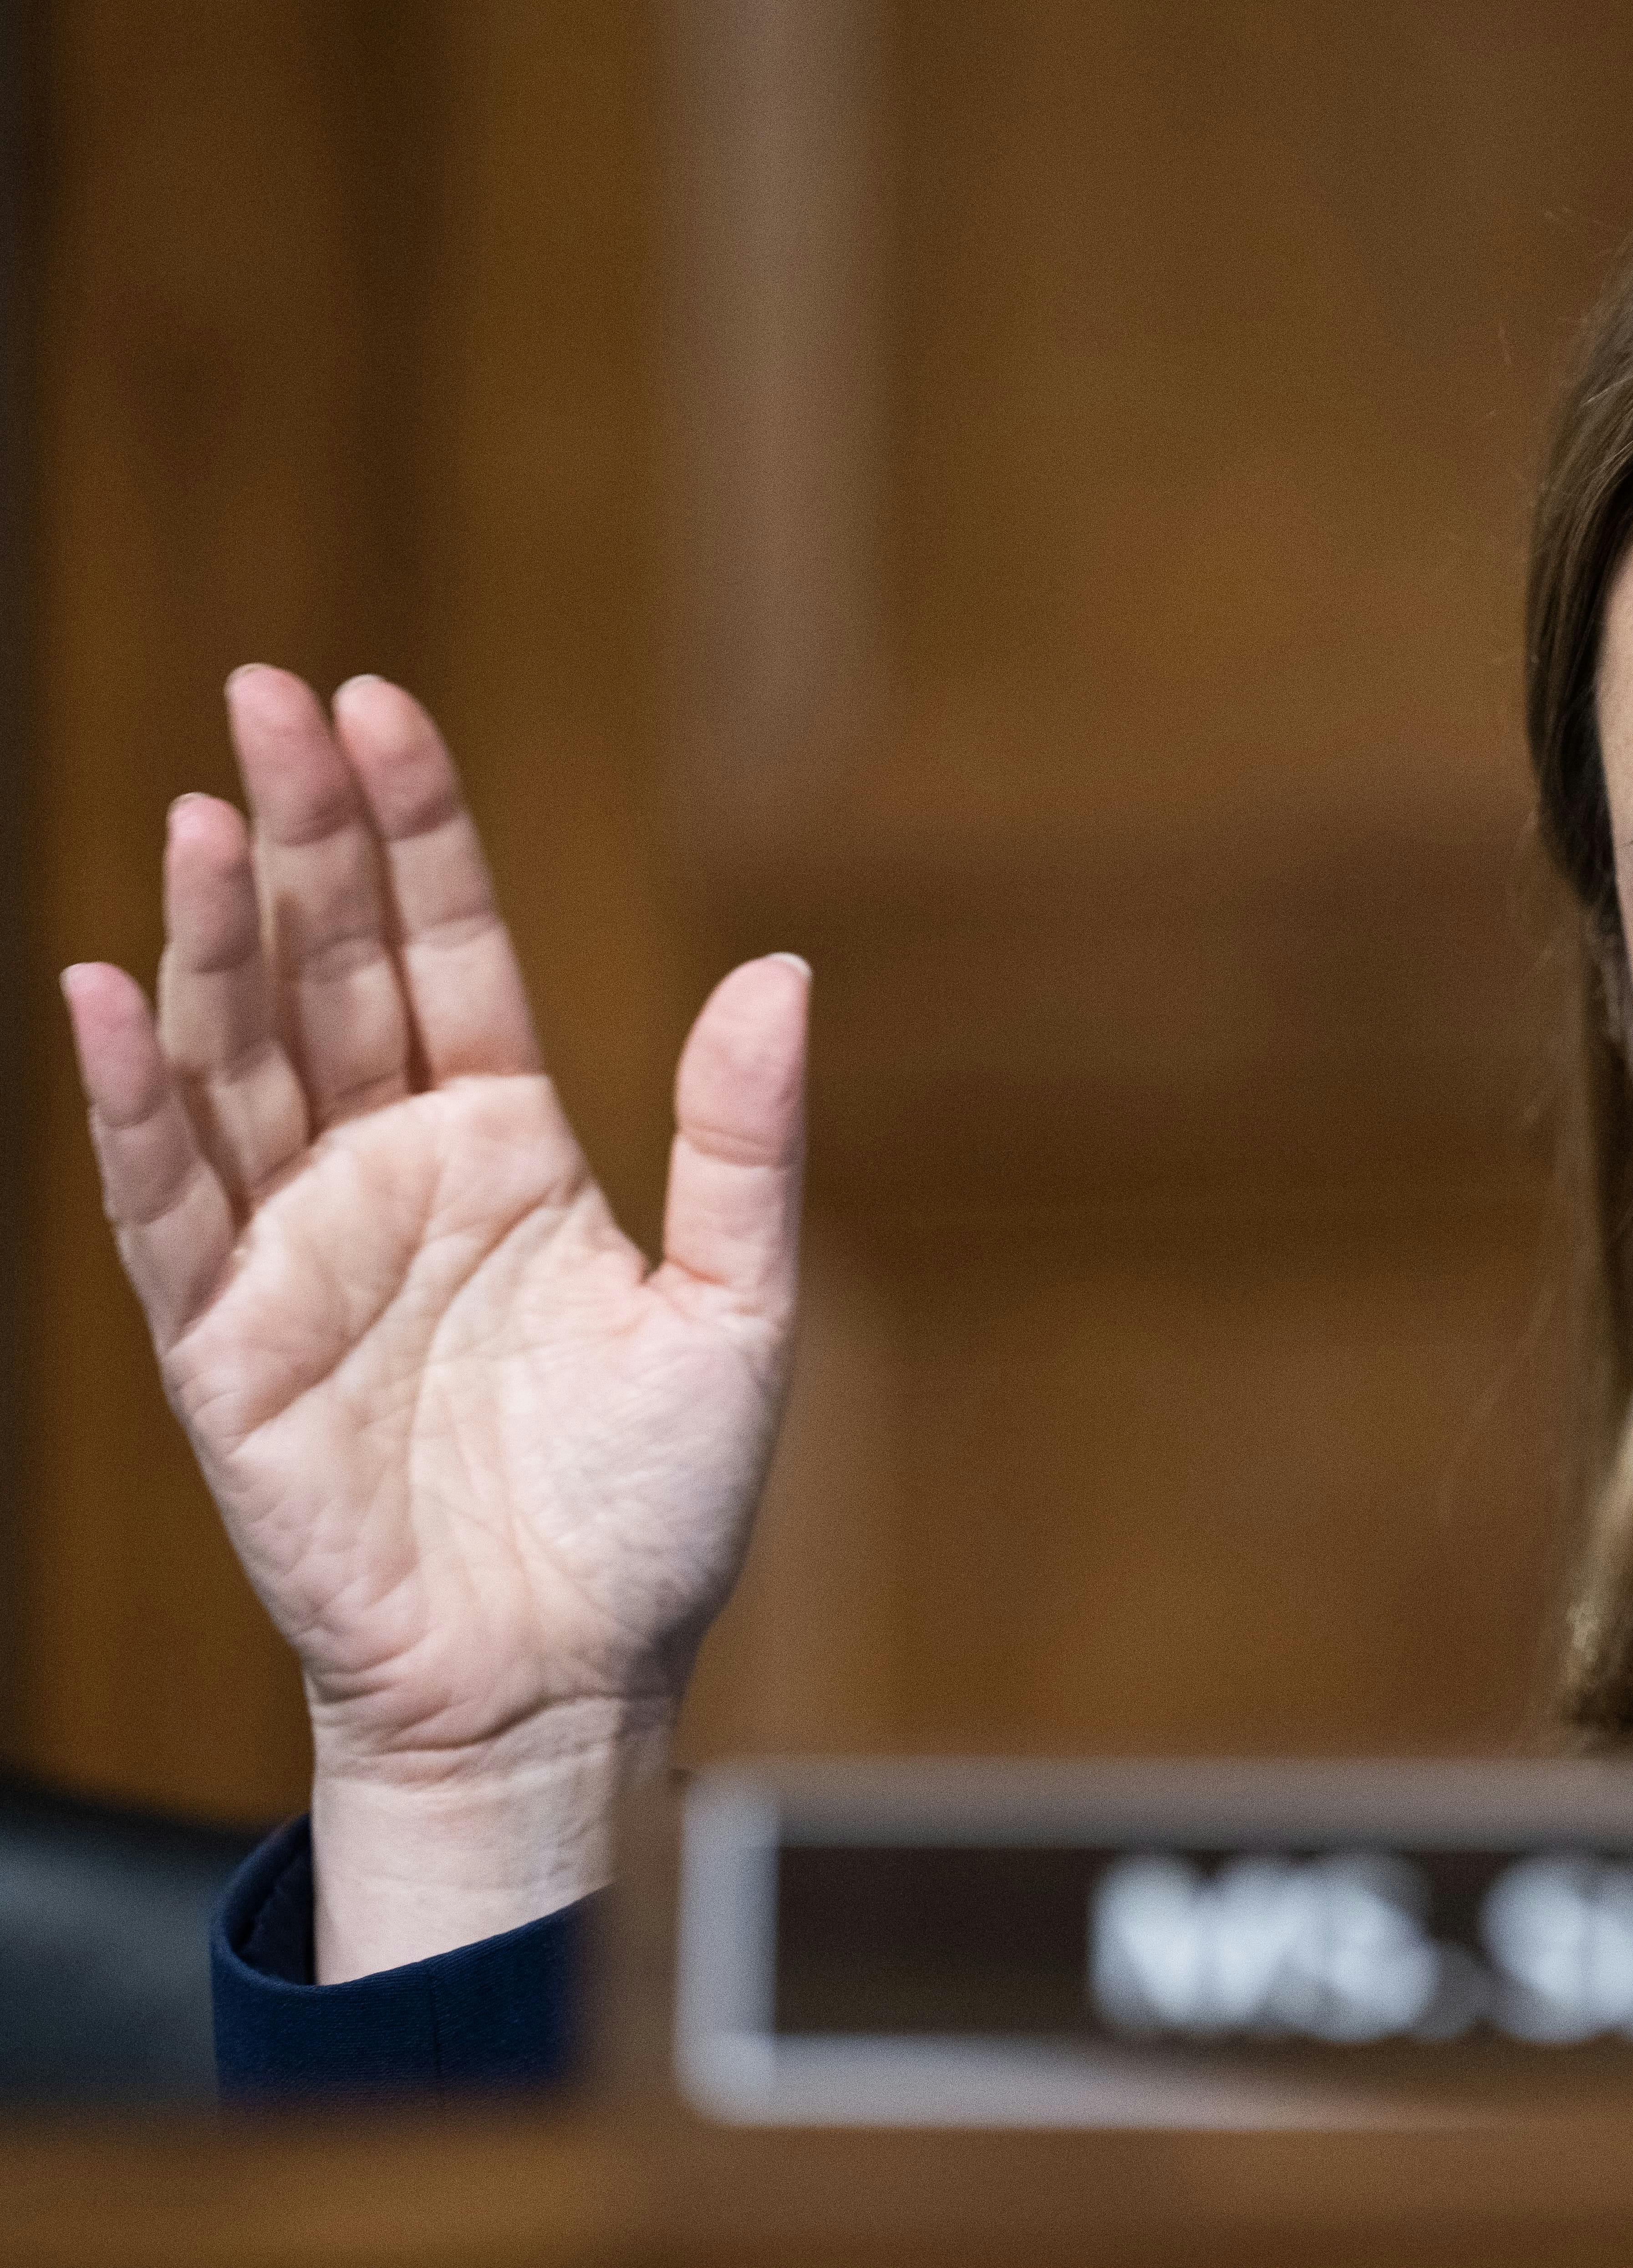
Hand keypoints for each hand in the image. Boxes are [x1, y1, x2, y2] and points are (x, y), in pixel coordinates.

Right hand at [60, 667, 807, 1977]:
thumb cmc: (653, 1513)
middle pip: (329, 971)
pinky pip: (165, 1202)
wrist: (569, 1676)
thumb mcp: (738, 1308)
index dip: (411, 833)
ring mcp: (299, 1250)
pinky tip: (113, 993)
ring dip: (214, 939)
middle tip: (268, 693)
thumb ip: (744, 1142)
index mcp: (506, 1148)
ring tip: (206, 810)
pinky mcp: (229, 1344)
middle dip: (299, 835)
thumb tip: (782, 969)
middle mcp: (391, 1174)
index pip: (445, 951)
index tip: (379, 706)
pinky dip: (136, 1102)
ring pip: (238, 1058)